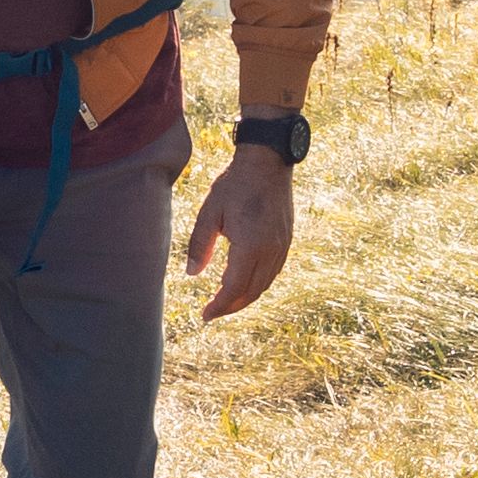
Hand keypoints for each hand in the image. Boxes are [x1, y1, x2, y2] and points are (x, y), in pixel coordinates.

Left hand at [184, 147, 296, 319]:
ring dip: (245, 298)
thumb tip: (191, 274)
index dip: (218, 306)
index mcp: (250, 246)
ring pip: (264, 284)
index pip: (233, 288)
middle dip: (231, 307)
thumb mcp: (209, 213)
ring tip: (226, 302)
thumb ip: (200, 246)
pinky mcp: (286, 240)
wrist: (267, 162)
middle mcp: (270, 251)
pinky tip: (245, 283)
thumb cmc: (235, 184)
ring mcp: (282, 246)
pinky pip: (273, 272)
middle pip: (251, 292)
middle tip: (212, 313)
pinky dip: (258, 284)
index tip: (204, 315)